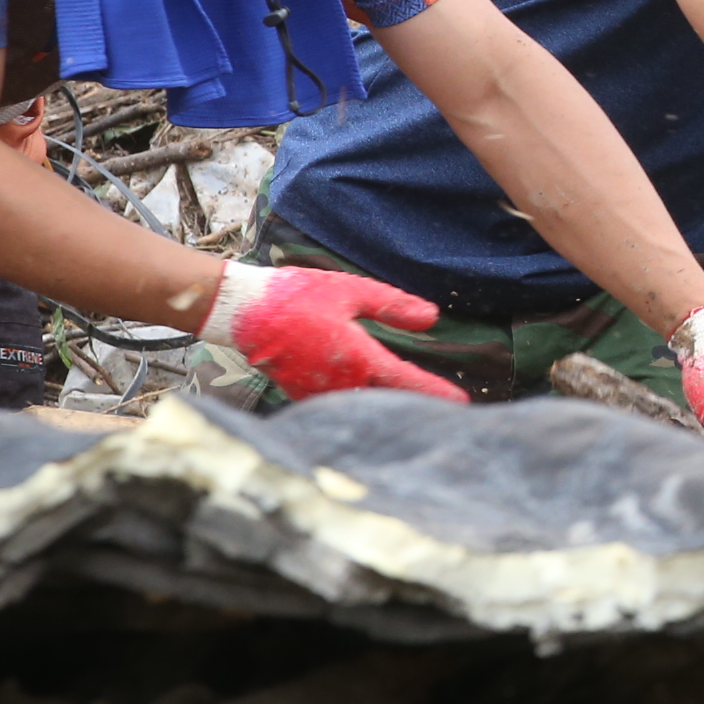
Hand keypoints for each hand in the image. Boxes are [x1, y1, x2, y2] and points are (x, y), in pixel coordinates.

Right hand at [200, 261, 467, 402]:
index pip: (406, 382)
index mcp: (356, 358)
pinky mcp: (302, 396)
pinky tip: (372, 400)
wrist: (241, 312)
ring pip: (364, 407)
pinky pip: (339, 406)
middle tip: (446, 412)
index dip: (436, 394)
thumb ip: (392, 306)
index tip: (462, 405)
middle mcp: (340, 384)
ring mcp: (319, 394)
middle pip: (388, 402)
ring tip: (416, 410)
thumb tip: (432, 317)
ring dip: (388, 408)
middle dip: (415, 407)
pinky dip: (360, 404)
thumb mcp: (349, 291)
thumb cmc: (296, 296)